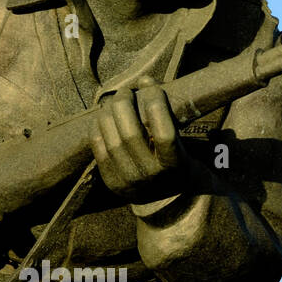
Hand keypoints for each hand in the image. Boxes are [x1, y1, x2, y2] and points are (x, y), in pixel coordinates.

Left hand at [89, 76, 190, 204]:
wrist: (168, 201)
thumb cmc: (179, 162)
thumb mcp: (183, 142)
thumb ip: (168, 114)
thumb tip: (145, 80)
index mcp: (174, 165)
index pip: (163, 132)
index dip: (155, 103)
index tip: (150, 87)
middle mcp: (150, 176)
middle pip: (130, 134)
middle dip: (125, 104)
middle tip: (126, 91)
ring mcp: (129, 182)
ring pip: (111, 140)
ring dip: (108, 114)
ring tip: (113, 102)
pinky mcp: (113, 184)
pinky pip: (99, 150)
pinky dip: (98, 128)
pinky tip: (103, 117)